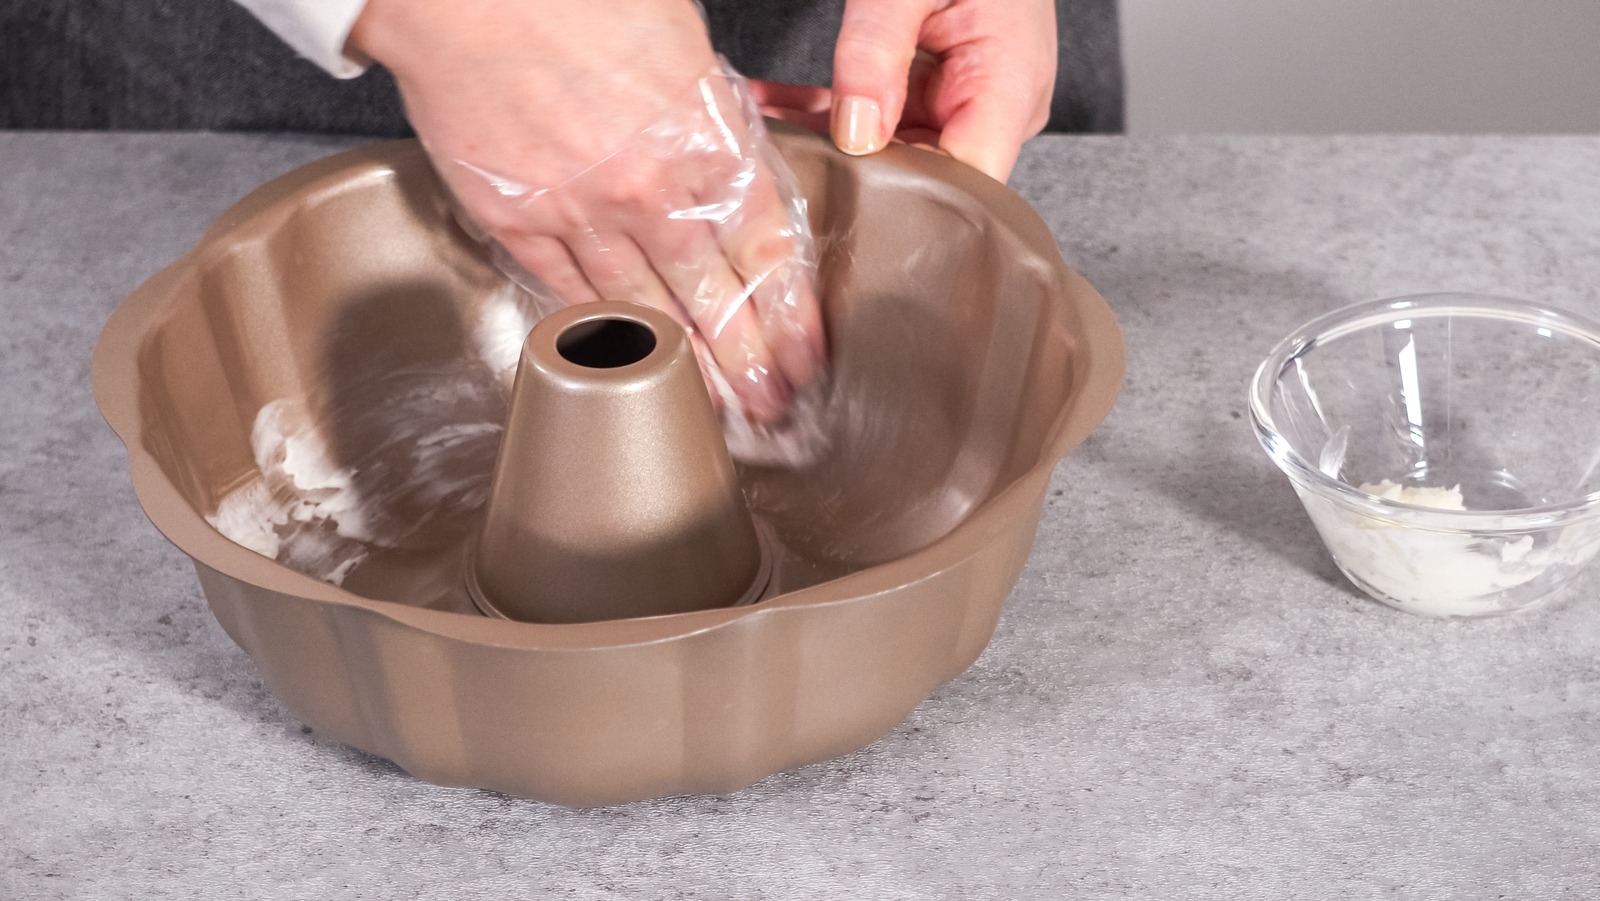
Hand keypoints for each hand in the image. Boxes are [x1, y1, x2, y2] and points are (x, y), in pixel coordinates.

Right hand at [349, 0, 824, 423]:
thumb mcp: (681, 43)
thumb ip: (713, 117)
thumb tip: (732, 162)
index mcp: (704, 141)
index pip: (767, 252)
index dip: (790, 316)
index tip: (805, 356)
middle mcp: (651, 192)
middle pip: (715, 299)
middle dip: (749, 364)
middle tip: (770, 407)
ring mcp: (582, 215)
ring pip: (645, 314)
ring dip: (683, 369)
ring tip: (711, 410)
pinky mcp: (519, 223)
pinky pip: (571, 294)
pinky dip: (604, 332)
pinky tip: (628, 360)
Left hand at [751, 0, 1055, 182]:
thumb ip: (877, 51)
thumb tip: (854, 134)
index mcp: (1013, 87)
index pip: (966, 183)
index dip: (908, 203)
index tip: (843, 199)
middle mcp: (997, 104)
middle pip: (927, 172)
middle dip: (854, 172)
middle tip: (785, 169)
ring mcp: (965, 95)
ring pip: (893, 148)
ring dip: (830, 140)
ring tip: (768, 136)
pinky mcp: (935, 85)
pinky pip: (881, 114)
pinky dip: (831, 110)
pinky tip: (777, 107)